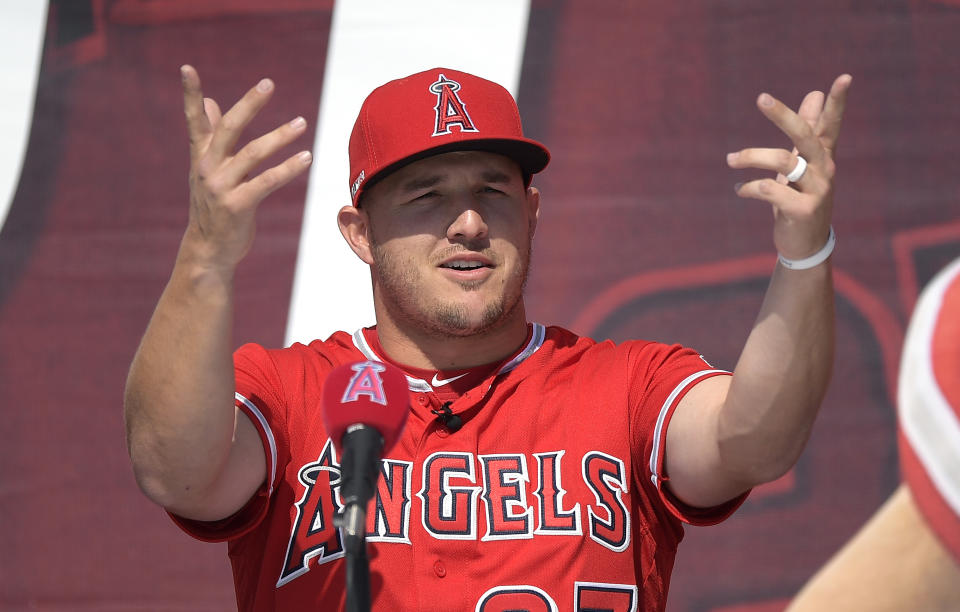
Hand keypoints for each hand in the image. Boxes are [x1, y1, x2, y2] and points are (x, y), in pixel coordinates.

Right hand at [180, 65, 311, 271]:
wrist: (209, 250)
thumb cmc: (213, 206)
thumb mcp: (208, 170)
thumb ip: (210, 135)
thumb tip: (210, 101)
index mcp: (201, 157)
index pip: (194, 120)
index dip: (189, 94)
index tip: (186, 67)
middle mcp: (208, 168)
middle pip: (229, 129)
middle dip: (249, 104)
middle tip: (268, 83)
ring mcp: (221, 187)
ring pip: (254, 153)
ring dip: (280, 136)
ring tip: (302, 123)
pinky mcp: (238, 205)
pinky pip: (267, 181)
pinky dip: (288, 168)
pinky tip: (306, 157)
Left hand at [727, 74, 851, 260]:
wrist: (804, 243)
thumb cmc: (801, 196)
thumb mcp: (804, 163)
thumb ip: (808, 130)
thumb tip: (814, 93)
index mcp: (823, 155)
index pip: (832, 124)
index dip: (838, 102)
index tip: (845, 77)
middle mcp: (825, 169)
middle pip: (805, 136)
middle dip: (783, 116)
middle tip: (761, 97)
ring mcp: (817, 190)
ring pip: (782, 162)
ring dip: (750, 157)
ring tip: (730, 159)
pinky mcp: (803, 210)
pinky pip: (769, 190)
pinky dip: (749, 188)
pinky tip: (739, 189)